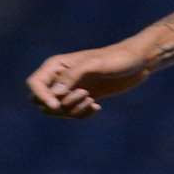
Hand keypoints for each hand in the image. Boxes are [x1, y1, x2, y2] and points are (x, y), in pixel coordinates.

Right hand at [25, 42, 151, 118]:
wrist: (138, 62)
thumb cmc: (117, 58)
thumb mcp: (95, 64)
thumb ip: (73, 76)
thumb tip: (55, 93)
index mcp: (57, 65)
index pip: (35, 83)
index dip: (41, 96)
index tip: (56, 105)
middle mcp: (60, 78)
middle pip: (41, 101)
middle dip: (59, 106)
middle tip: (83, 95)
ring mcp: (71, 89)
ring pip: (57, 110)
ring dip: (72, 110)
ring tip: (92, 101)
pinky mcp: (83, 98)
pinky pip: (72, 114)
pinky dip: (82, 114)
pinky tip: (97, 107)